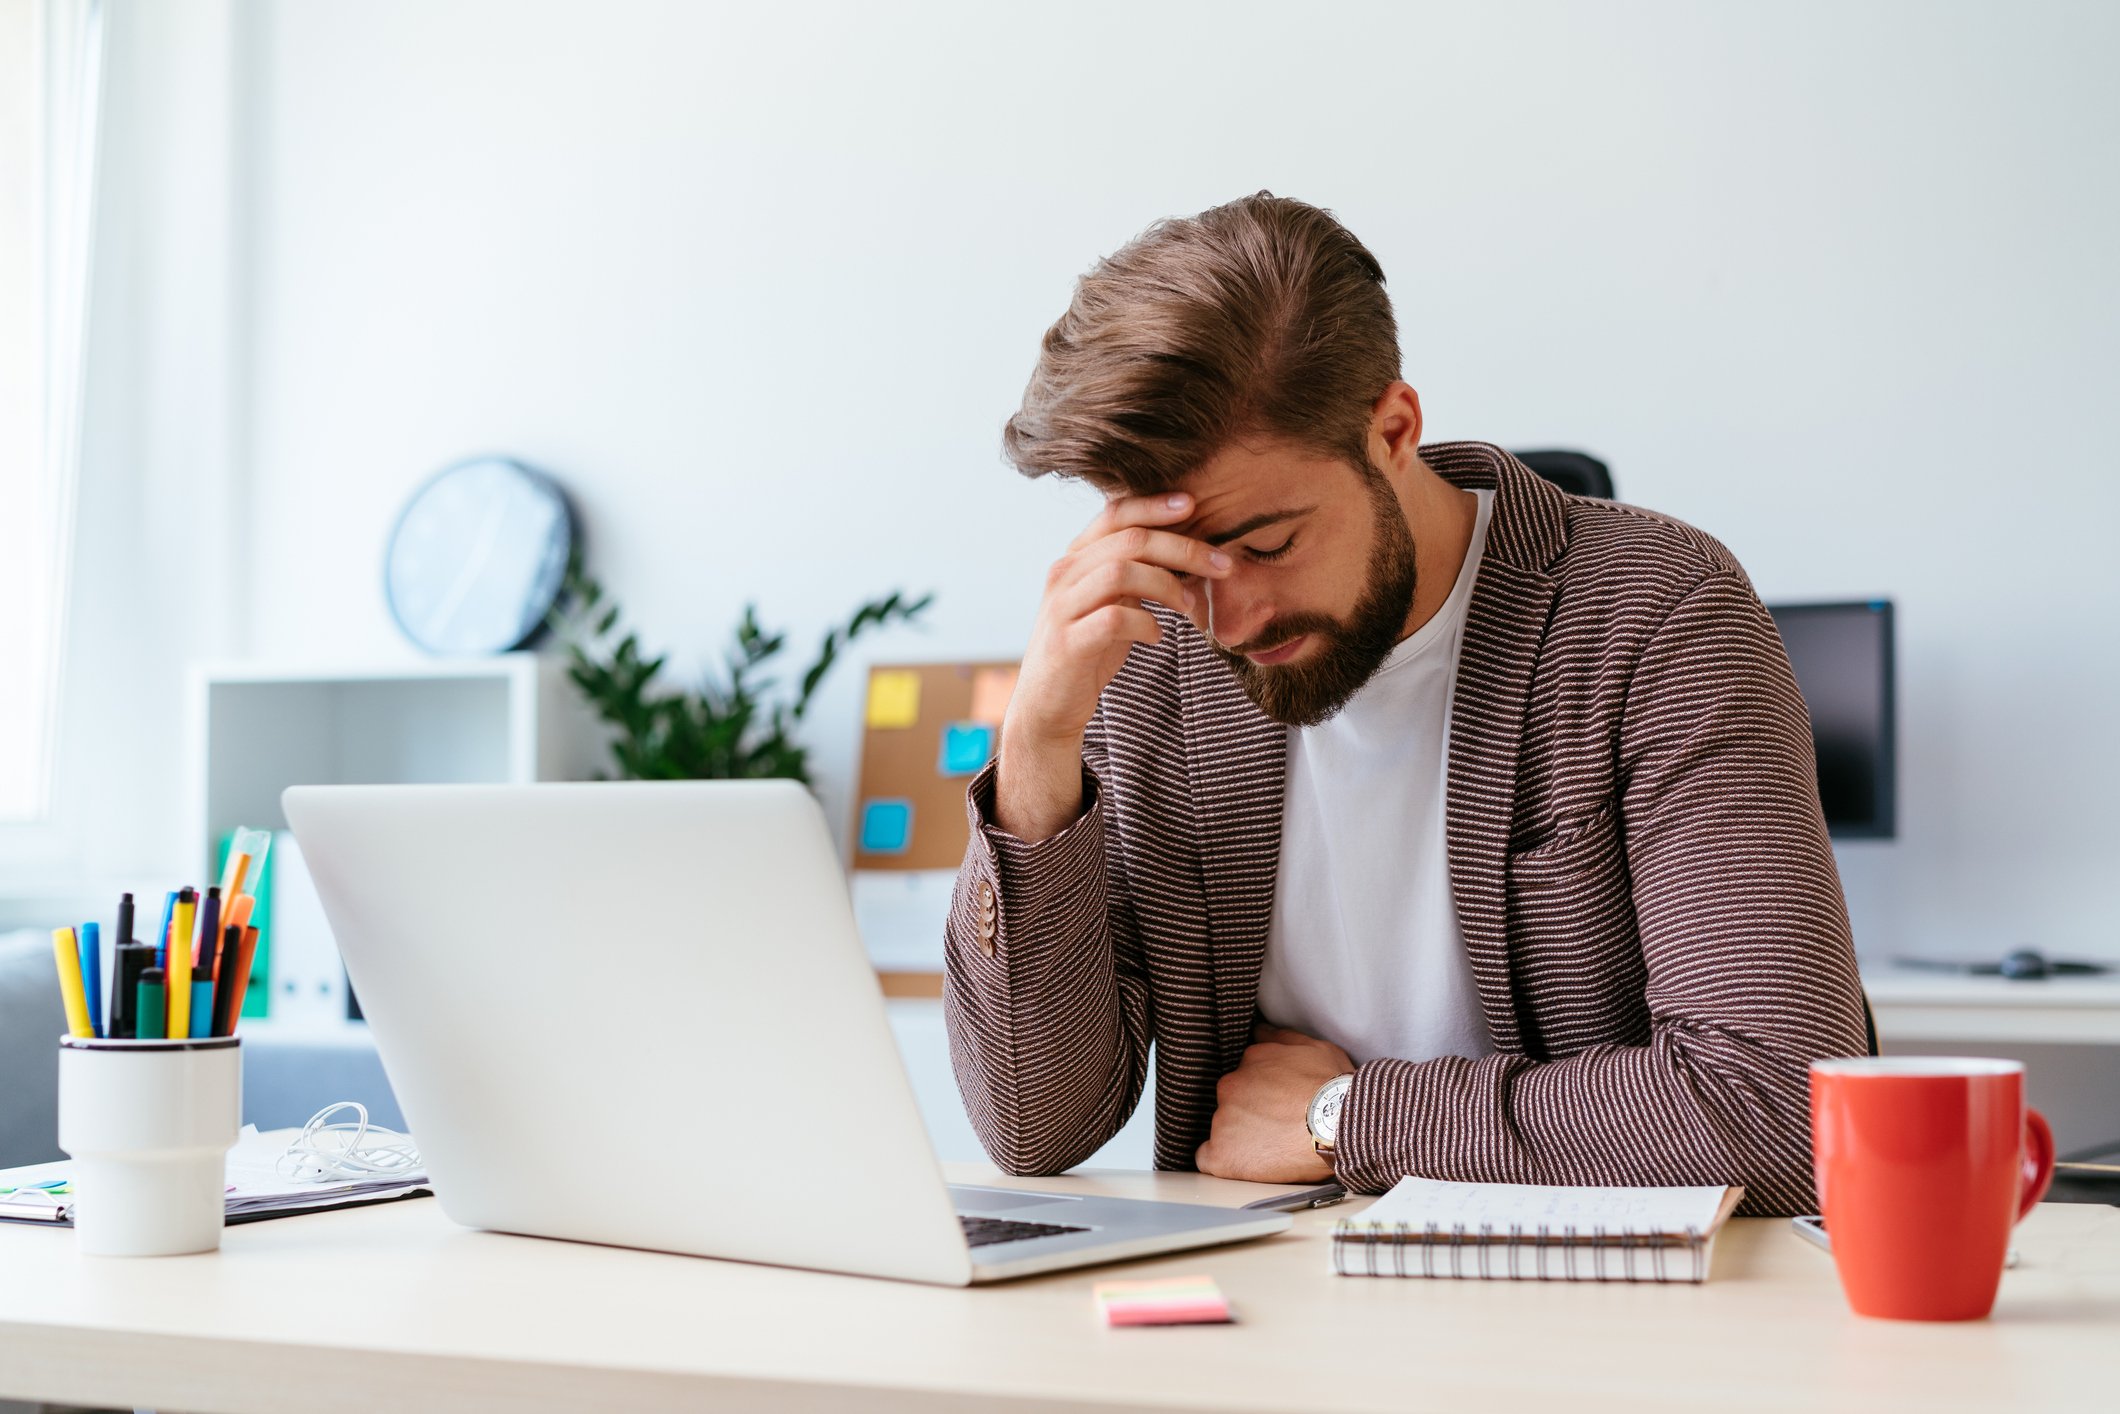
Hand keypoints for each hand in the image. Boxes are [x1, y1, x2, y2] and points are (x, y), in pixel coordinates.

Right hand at [994, 491, 1231, 840]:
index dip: (1155, 505)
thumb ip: (1135, 575)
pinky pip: (1115, 619)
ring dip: (1167, 585)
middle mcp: (1064, 574)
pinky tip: (1158, 636)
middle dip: (1183, 548)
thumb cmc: (1088, 649)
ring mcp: (1062, 607)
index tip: (1195, 505)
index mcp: (1075, 558)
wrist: (1048, 704)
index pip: (1115, 514)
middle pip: (1130, 541)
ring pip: (1121, 572)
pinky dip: (1146, 624)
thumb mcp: (1112, 603)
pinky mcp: (1068, 642)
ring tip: (1189, 606)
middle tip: (1222, 565)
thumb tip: (1188, 552)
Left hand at [1195, 1024, 1355, 1183]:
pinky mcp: (1223, 1154)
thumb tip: (1259, 1030)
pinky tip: (1244, 1163)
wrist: (1338, 1125)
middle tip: (1279, 1126)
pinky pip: (1208, 1159)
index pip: (1246, 1076)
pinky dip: (1223, 1160)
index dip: (1263, 1092)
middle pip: (1233, 1101)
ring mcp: (1223, 1121)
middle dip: (1251, 1112)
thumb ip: (1280, 1037)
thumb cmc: (1333, 1087)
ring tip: (1273, 1147)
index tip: (1279, 1103)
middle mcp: (1230, 1087)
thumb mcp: (1313, 1047)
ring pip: (1223, 1128)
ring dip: (1241, 1137)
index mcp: (1250, 1061)